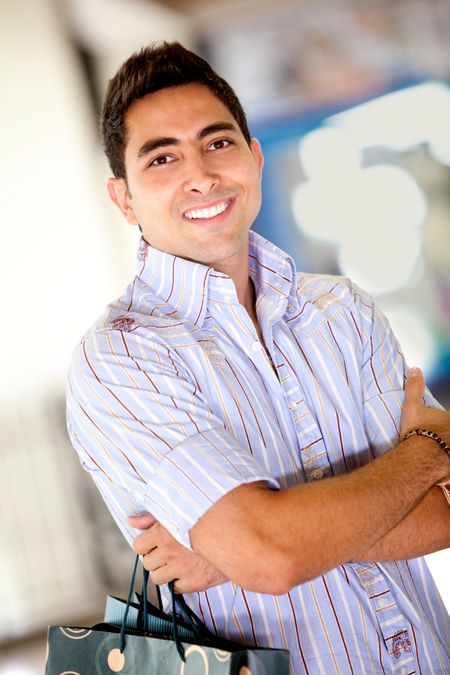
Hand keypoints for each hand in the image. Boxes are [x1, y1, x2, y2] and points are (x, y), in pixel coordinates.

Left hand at [127, 513, 227, 593]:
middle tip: (170, 551)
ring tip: (178, 562)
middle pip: (147, 563)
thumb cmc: (206, 521)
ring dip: (164, 571)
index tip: (155, 543)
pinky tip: (188, 571)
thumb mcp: (177, 513)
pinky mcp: (193, 583)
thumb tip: (129, 521)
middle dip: (155, 557)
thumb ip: (151, 518)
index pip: (138, 546)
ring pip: (157, 578)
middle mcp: (170, 551)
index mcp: (164, 532)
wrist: (236, 536)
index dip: (146, 545)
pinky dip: (178, 582)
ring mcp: (181, 569)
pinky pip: (174, 588)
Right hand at [400, 368, 449, 482]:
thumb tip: (415, 369)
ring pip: (448, 446)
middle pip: (448, 433)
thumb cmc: (418, 431)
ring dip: (444, 447)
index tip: (434, 426)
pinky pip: (448, 467)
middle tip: (433, 438)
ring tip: (435, 452)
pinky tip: (440, 470)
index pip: (447, 419)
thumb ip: (414, 387)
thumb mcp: (412, 406)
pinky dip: (446, 467)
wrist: (420, 457)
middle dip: (444, 436)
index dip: (442, 422)